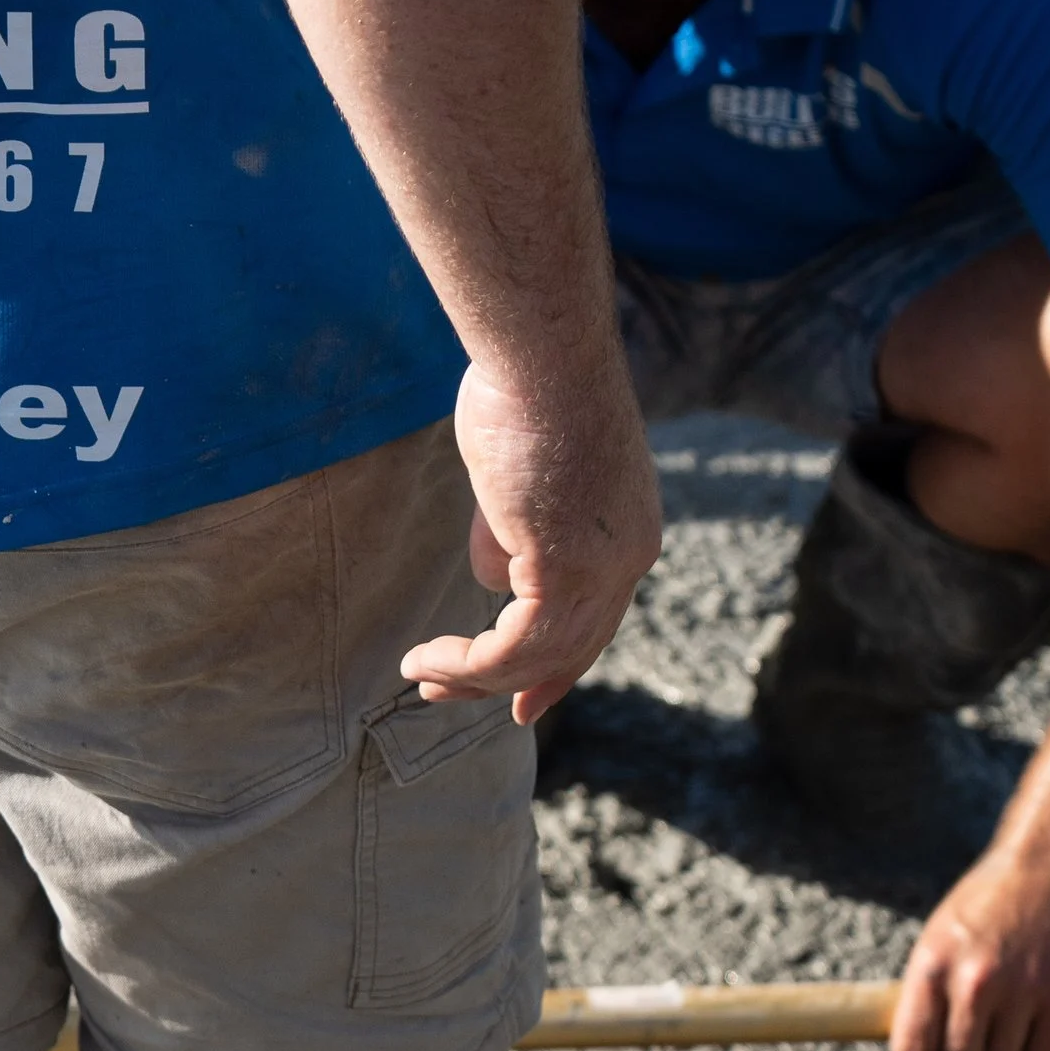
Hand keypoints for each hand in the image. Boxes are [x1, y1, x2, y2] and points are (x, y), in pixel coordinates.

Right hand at [401, 354, 663, 726]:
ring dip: (471, 677)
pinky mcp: (564, 569)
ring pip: (538, 658)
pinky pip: (513, 648)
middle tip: (450, 697)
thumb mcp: (519, 474)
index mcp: (627, 532)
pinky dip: (466, 664)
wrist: (543, 354)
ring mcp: (602, 568)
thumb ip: (510, 527)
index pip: (596, 619)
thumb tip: (494, 572)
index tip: (518, 695)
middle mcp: (628, 557)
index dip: (555, 664)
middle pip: (573, 649)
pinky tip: (425, 659)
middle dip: (512, 685)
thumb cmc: (526, 390)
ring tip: (421, 677)